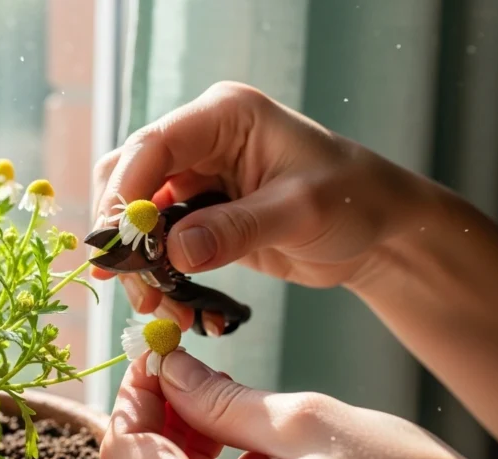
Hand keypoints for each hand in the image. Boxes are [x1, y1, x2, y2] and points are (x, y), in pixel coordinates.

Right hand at [91, 81, 438, 328]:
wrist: (380, 231)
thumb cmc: (354, 200)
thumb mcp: (300, 211)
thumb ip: (237, 229)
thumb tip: (174, 251)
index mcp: (224, 116)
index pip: (153, 145)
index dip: (125, 193)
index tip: (117, 245)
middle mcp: (202, 140)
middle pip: (130, 177)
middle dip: (124, 231)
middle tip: (128, 282)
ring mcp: (198, 178)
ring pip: (138, 214)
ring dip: (138, 259)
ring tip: (152, 303)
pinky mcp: (201, 215)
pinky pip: (160, 241)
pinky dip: (157, 272)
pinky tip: (168, 303)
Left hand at [98, 351, 497, 458]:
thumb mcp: (310, 424)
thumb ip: (223, 399)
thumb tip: (172, 370)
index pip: (128, 454)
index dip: (134, 397)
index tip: (155, 360)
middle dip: (145, 426)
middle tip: (181, 381)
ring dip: (167, 458)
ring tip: (214, 415)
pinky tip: (235, 457)